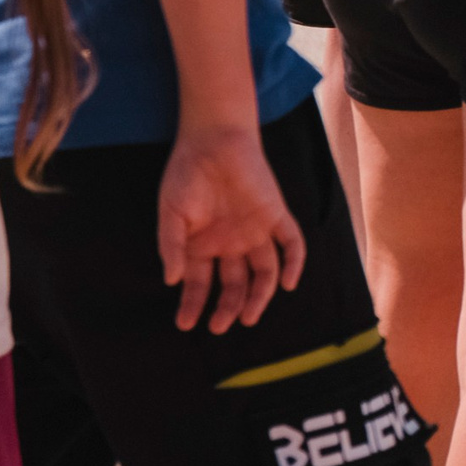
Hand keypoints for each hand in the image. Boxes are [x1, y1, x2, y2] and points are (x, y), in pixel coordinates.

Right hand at [157, 125, 305, 332]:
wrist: (213, 140)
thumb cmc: (186, 175)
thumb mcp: (171, 213)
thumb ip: (172, 246)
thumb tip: (172, 280)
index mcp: (203, 246)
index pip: (200, 284)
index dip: (193, 304)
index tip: (186, 324)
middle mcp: (231, 243)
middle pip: (235, 284)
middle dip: (228, 307)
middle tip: (219, 326)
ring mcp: (255, 231)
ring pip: (263, 271)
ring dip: (258, 295)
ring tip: (248, 316)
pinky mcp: (276, 214)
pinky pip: (291, 242)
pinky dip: (294, 262)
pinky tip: (287, 284)